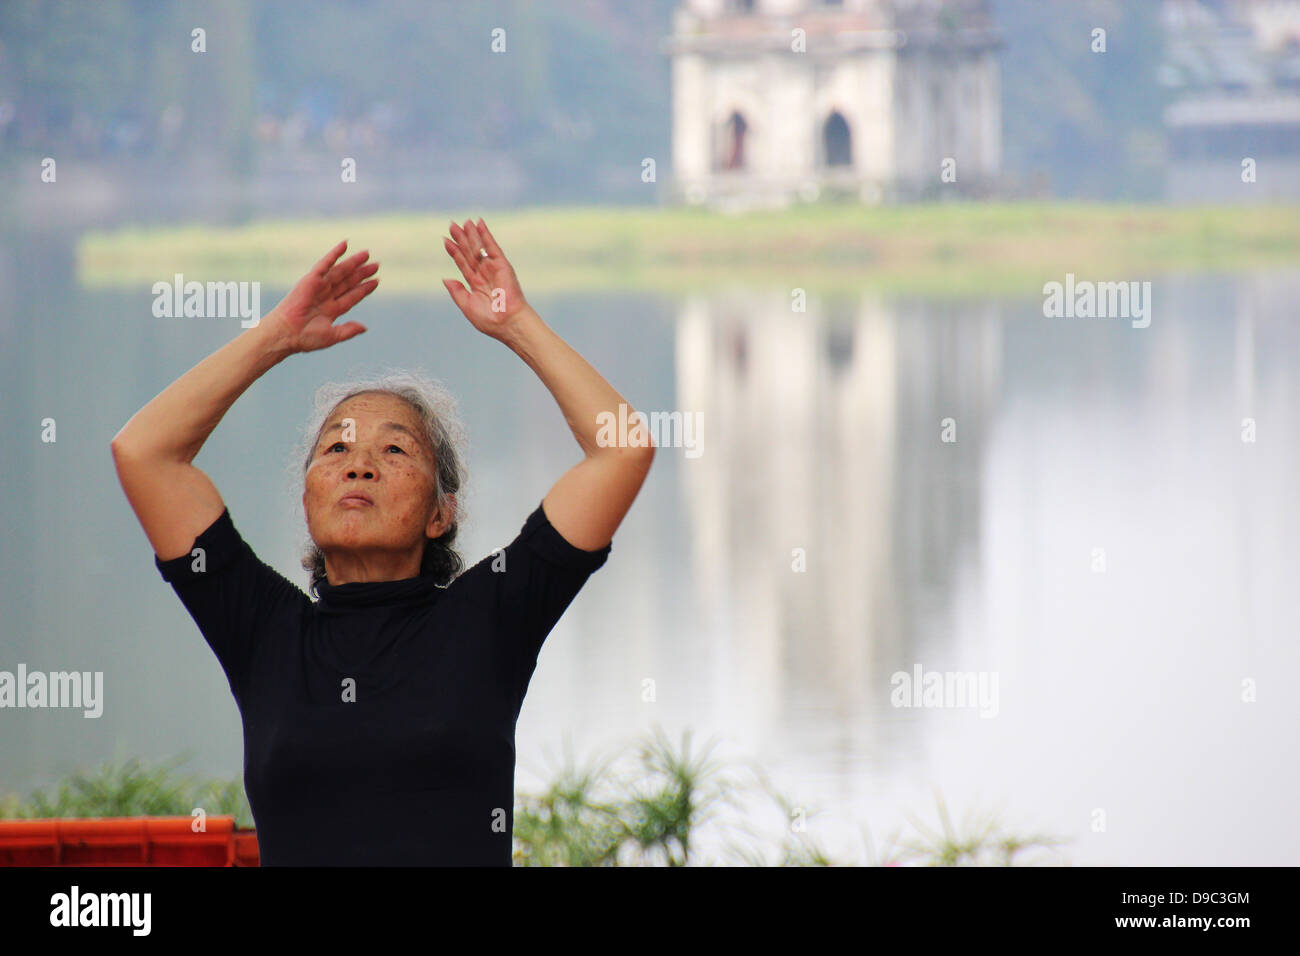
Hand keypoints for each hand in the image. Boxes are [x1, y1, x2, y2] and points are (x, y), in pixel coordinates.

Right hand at [260, 240, 377, 352]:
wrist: (287, 333)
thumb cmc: (306, 338)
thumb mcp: (332, 335)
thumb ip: (349, 330)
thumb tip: (365, 328)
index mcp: (332, 310)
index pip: (352, 296)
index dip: (364, 289)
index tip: (376, 281)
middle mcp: (326, 296)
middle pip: (348, 282)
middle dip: (362, 273)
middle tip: (376, 265)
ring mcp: (319, 287)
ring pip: (340, 272)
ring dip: (353, 263)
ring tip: (367, 255)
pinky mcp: (311, 279)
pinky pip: (325, 264)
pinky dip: (334, 254)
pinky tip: (345, 244)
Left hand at [442, 218, 527, 337]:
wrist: (507, 323)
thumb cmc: (490, 320)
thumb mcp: (467, 306)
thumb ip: (457, 292)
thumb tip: (446, 279)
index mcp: (476, 284)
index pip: (463, 264)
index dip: (455, 252)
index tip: (445, 240)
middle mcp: (485, 274)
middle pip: (470, 252)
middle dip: (461, 239)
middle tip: (452, 225)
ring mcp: (493, 268)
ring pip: (479, 248)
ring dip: (472, 234)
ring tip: (464, 222)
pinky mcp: (502, 265)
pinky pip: (492, 247)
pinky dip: (486, 235)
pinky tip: (480, 224)